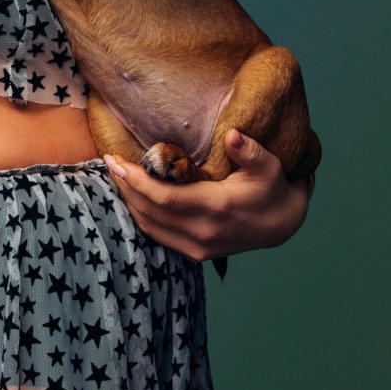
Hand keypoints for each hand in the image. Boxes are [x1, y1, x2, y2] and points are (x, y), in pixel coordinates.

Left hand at [103, 129, 311, 262]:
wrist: (281, 224)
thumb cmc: (271, 188)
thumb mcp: (269, 165)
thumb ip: (250, 151)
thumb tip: (233, 136)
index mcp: (217, 208)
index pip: (164, 198)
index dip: (137, 181)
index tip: (117, 161)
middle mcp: (203, 232)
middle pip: (150, 211)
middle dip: (125, 186)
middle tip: (108, 161)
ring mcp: (198, 247)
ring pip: (150, 226)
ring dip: (129, 201)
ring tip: (116, 175)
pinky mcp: (196, 253)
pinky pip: (158, 235)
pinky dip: (140, 216)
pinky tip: (132, 197)